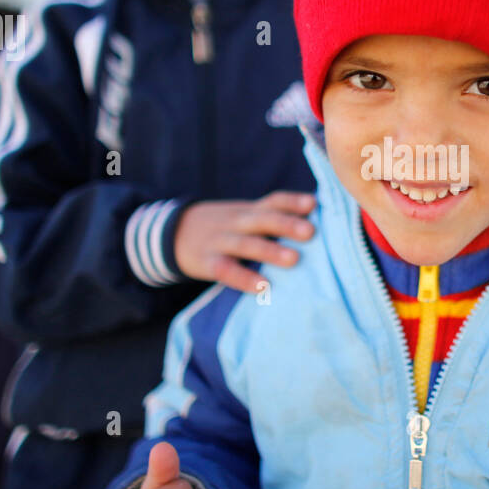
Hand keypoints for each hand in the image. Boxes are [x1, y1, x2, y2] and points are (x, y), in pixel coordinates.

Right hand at [173, 192, 315, 292]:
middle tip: (311, 232)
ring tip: (294, 259)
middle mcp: (236, 221)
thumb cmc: (223, 229)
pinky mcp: (206, 262)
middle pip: (262, 219)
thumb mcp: (243, 217)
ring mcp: (220, 241)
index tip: (315, 203)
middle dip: (287, 224)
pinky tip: (263, 287)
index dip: (293, 201)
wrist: (171, 233)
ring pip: (246, 243)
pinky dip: (245, 278)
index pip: (273, 201)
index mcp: (249, 210)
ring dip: (270, 250)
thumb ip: (272, 219)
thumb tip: (317, 223)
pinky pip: (226, 269)